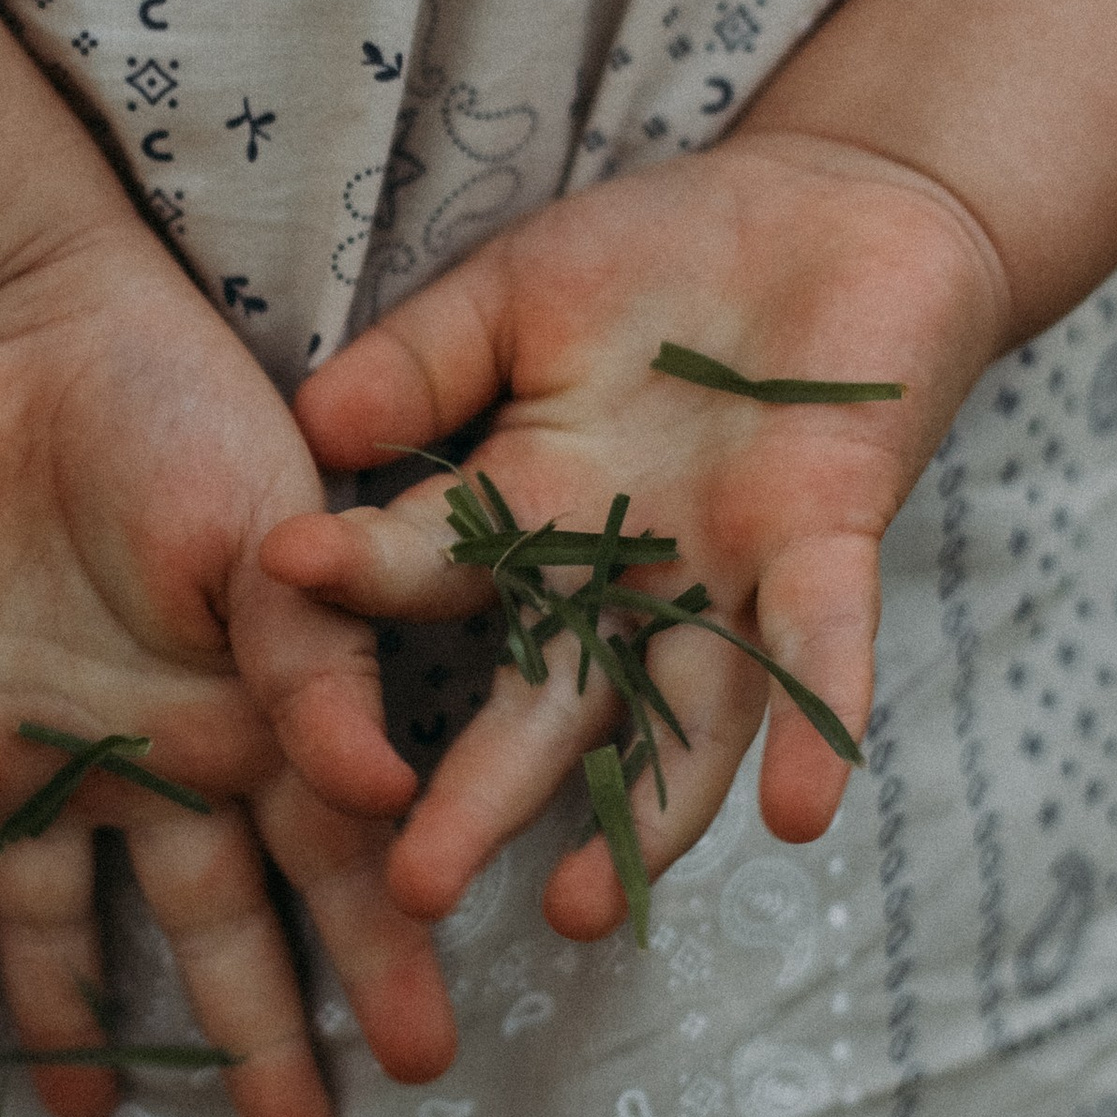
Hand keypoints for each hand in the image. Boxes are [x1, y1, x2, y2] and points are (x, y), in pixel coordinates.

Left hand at [0, 220, 456, 1116]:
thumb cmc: (162, 400)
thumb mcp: (262, 520)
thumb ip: (310, 660)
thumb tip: (384, 796)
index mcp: (252, 709)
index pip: (333, 860)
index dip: (382, 956)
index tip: (424, 1054)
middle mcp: (154, 753)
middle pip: (214, 921)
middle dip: (256, 1031)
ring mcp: (33, 750)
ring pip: (62, 917)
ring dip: (76, 1015)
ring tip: (99, 1114)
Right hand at [262, 134, 1011, 941]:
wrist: (839, 203)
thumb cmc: (663, 255)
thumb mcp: (516, 292)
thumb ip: (421, 360)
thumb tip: (311, 421)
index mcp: (522, 507)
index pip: (422, 570)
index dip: (351, 583)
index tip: (278, 589)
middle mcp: (618, 574)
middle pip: (544, 706)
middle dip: (481, 798)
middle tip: (413, 893)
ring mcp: (726, 574)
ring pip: (680, 722)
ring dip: (641, 821)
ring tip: (582, 912)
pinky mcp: (832, 542)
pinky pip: (821, 645)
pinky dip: (814, 721)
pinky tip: (801, 815)